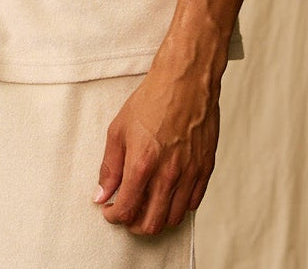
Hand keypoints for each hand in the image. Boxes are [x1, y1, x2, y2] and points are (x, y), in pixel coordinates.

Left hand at [93, 57, 219, 234]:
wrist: (185, 81)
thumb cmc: (152, 100)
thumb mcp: (119, 129)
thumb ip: (110, 166)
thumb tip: (102, 195)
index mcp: (143, 163)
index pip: (127, 209)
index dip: (114, 216)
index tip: (109, 211)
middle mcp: (168, 174)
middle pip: (151, 223)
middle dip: (133, 225)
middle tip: (126, 214)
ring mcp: (190, 173)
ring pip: (173, 218)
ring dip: (156, 219)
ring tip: (145, 205)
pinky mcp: (205, 168)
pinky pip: (192, 203)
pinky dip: (177, 207)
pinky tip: (166, 194)